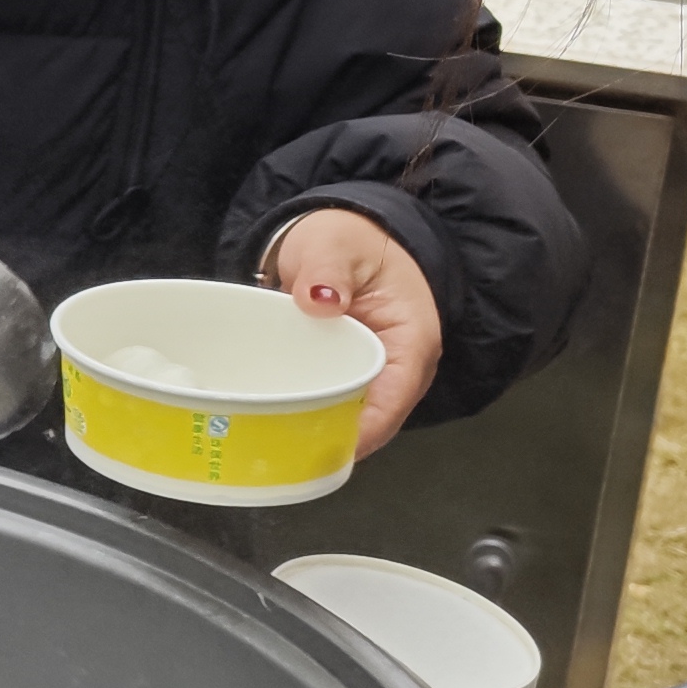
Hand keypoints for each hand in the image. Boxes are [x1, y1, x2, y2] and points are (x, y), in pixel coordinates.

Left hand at [264, 208, 440, 456]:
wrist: (344, 234)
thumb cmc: (351, 238)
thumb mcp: (336, 243)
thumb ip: (327, 269)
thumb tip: (320, 300)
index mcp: (411, 339)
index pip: (396, 396)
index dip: (367, 428)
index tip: (331, 446)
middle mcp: (397, 365)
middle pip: (374, 417)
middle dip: (337, 437)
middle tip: (288, 453)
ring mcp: (370, 372)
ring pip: (351, 415)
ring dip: (319, 429)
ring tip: (277, 447)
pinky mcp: (344, 373)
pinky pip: (331, 401)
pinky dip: (308, 413)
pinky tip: (275, 424)